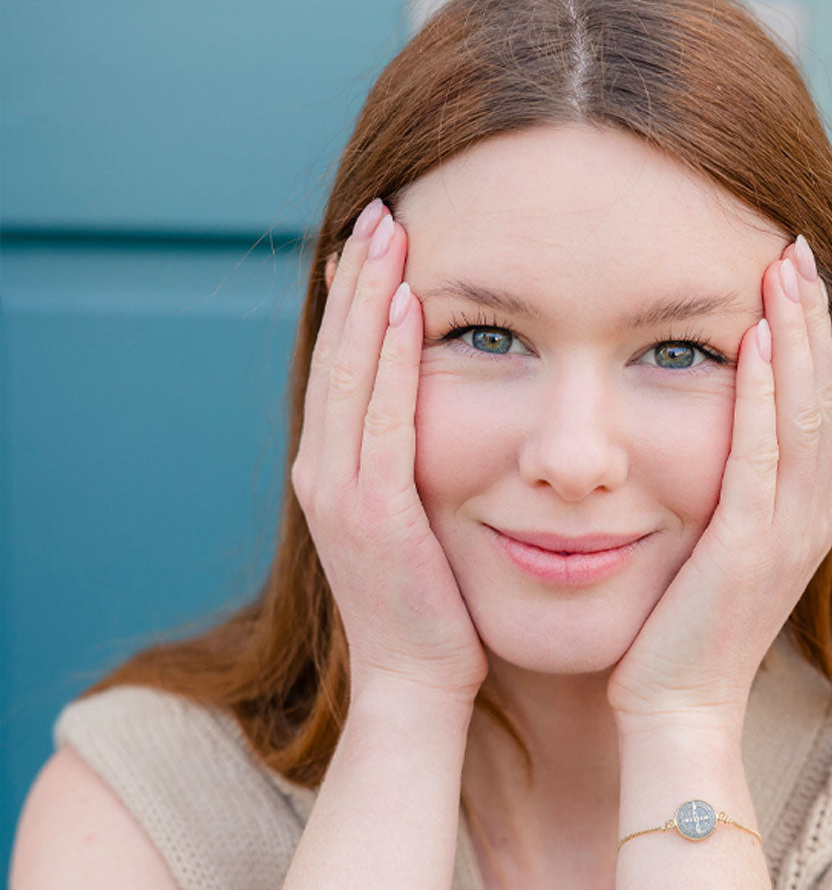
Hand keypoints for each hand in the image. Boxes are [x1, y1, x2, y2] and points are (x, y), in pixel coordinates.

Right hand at [291, 199, 488, 706]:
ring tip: (388, 228)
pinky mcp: (372, 512)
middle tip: (381, 209)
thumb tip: (449, 417)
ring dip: (368, 296)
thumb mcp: (419, 524)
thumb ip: (417, 468)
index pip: (346, 366)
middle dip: (358, 277)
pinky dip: (386, 357)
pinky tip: (405, 305)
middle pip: (338, 353)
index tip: (382, 239)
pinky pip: (380, 417)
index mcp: (337, 471)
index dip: (357, 300)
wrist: (417, 680)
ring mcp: (339, 490)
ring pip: (350, 371)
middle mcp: (325, 471)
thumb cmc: (434, 607)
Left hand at [607, 237, 831, 735]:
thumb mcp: (706, 550)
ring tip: (786, 262)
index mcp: (795, 511)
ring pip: (801, 412)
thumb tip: (698, 439)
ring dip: (793, 334)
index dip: (804, 337)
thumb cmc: (673, 634)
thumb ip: (717, 491)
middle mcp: (806, 513)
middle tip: (797, 242)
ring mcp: (787, 531)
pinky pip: (760, 454)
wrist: (674, 712)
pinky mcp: (751, 547)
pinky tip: (753, 339)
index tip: (790, 271)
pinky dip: (763, 394)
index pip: (807, 405)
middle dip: (806, 316)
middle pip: (816, 393)